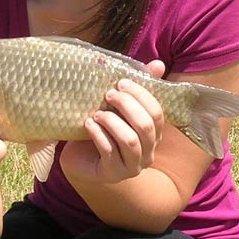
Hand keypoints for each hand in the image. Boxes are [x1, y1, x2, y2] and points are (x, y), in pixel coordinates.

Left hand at [60, 61, 165, 183]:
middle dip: (126, 106)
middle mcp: (148, 151)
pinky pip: (109, 152)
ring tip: (97, 113)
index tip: (121, 82)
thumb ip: (138, 88)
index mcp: (154, 133)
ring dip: (112, 122)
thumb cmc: (103, 129)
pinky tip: (88, 124)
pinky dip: (98, 135)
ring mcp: (132, 166)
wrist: (79, 157)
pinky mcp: (113, 174)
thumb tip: (159, 64)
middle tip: (108, 94)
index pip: (157, 112)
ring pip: (130, 141)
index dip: (141, 95)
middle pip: (146, 126)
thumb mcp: (118, 107)